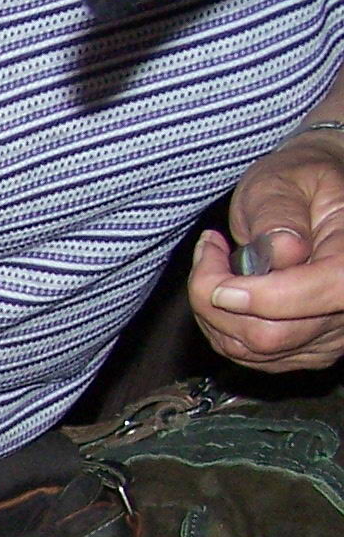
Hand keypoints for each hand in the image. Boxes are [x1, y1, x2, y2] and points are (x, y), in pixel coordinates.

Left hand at [189, 130, 343, 369]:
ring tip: (213, 262)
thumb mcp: (284, 182)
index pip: (320, 293)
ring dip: (213, 312)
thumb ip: (280, 215)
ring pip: (251, 350)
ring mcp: (327, 336)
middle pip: (272, 334)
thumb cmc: (297, 185)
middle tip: (208, 252)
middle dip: (218, 301)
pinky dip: (219, 325)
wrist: (307, 203)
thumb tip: (284, 251)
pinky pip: (247, 354)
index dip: (263, 297)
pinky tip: (221, 289)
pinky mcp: (303, 350)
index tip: (219, 281)